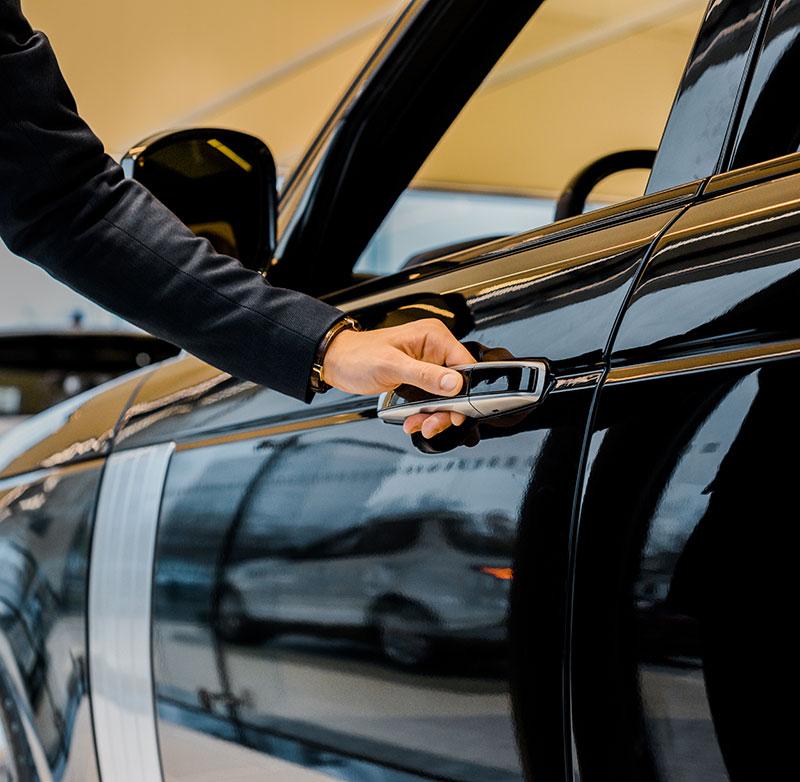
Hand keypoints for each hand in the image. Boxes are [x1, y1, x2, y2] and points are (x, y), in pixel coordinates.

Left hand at [322, 318, 475, 438]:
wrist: (337, 363)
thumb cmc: (357, 355)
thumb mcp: (392, 366)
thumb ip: (426, 375)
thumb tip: (454, 383)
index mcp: (433, 337)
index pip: (465, 364)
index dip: (465, 389)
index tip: (457, 409)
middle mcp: (433, 350)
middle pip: (457, 386)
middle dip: (445, 409)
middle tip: (433, 422)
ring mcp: (427, 365)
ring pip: (445, 397)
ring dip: (433, 415)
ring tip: (420, 424)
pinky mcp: (419, 379)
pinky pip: (431, 400)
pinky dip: (424, 414)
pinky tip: (413, 420)